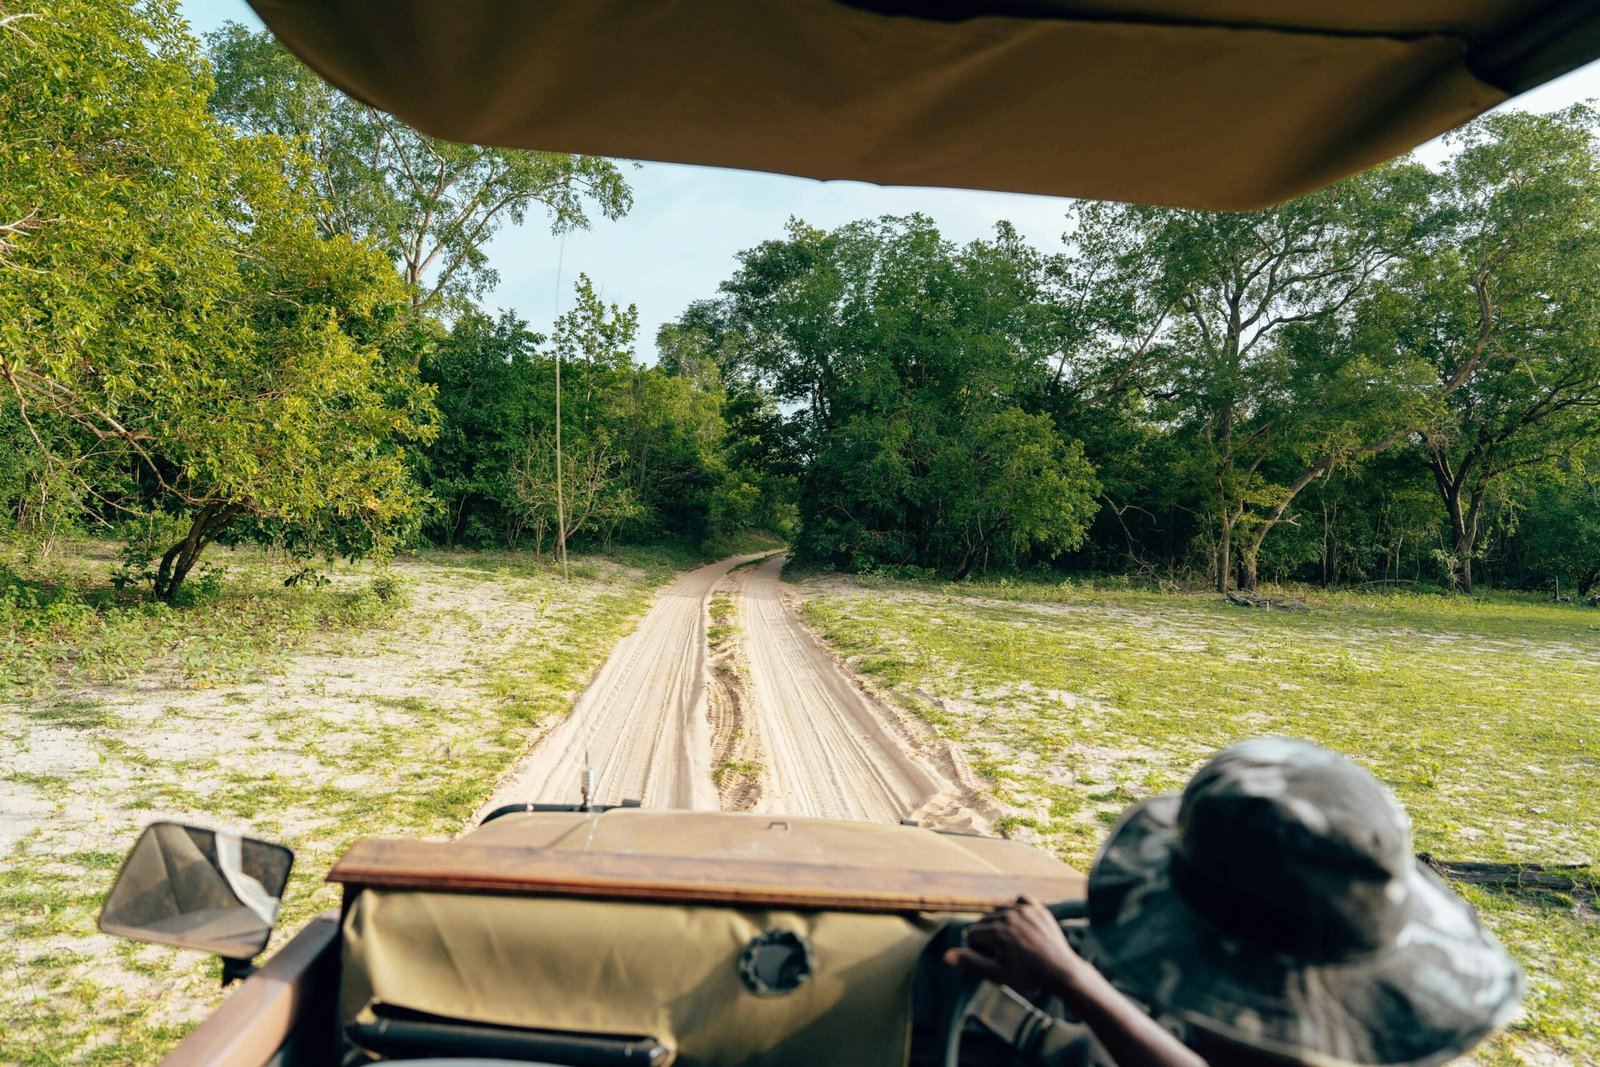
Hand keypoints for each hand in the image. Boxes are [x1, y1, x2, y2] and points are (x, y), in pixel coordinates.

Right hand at [943, 895, 1096, 994]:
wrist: (1061, 971)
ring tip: (1011, 941)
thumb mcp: (997, 974)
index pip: (972, 933)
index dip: (978, 949)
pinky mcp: (1038, 908)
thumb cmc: (1028, 975)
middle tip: (1003, 953)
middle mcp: (1009, 916)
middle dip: (988, 936)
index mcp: (997, 931)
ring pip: (1000, 910)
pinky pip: (1019, 900)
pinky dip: (1016, 908)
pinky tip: (1019, 922)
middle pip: (984, 921)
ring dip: (1000, 923)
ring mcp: (1025, 910)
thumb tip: (946, 956)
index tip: (994, 959)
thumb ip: (971, 962)